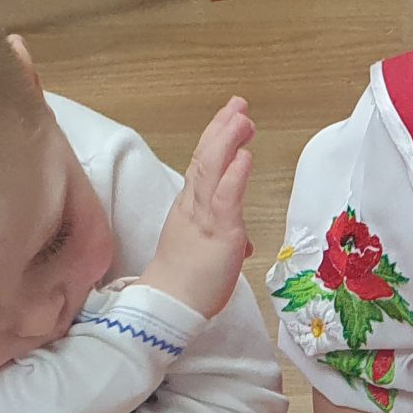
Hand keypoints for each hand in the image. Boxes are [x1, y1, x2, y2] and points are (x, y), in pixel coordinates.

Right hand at [144, 100, 256, 321]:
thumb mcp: (208, 253)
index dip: (216, 139)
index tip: (230, 118)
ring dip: (228, 141)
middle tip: (239, 106)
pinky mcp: (218, 233)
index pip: (202, 166)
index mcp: (189, 208)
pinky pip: (225, 199)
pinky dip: (235, 176)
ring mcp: (204, 216)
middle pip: (206, 158)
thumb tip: (243, 241)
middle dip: (222, 129)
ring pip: (212, 170)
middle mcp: (193, 205)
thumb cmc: (186, 284)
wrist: (168, 306)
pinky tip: (244, 156)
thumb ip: (224, 238)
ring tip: (243, 119)